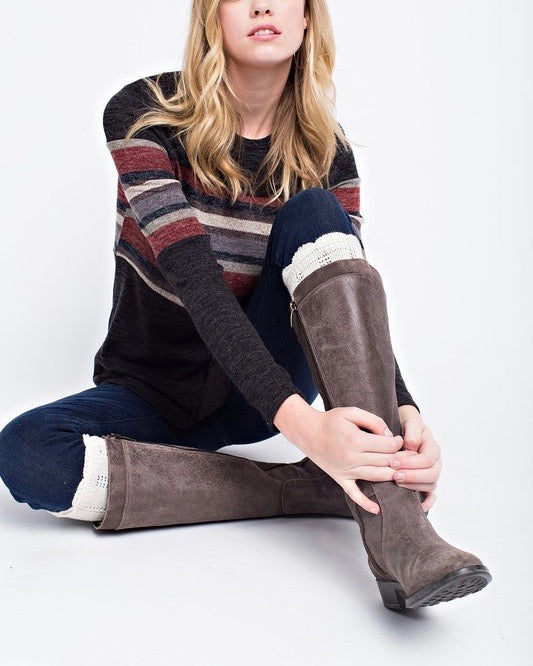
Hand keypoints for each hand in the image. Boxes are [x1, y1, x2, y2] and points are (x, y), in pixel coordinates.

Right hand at [287, 404, 417, 514]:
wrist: (308, 433)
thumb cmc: (331, 421)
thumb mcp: (351, 412)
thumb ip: (373, 420)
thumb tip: (389, 434)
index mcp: (355, 440)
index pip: (387, 445)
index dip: (398, 442)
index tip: (401, 440)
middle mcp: (352, 458)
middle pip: (384, 461)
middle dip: (400, 459)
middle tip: (409, 456)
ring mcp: (346, 471)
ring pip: (376, 476)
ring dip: (392, 475)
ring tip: (403, 472)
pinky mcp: (341, 479)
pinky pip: (354, 494)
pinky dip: (365, 503)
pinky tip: (377, 510)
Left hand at [389, 406, 441, 511]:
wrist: (406, 425)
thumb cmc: (408, 424)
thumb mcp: (411, 421)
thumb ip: (413, 431)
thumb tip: (411, 444)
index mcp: (432, 447)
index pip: (426, 459)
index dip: (411, 462)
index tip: (393, 462)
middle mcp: (435, 462)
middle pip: (431, 475)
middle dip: (413, 476)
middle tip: (395, 475)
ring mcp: (431, 472)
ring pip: (430, 485)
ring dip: (414, 485)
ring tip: (396, 482)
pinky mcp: (425, 481)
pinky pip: (431, 495)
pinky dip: (428, 502)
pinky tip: (420, 507)